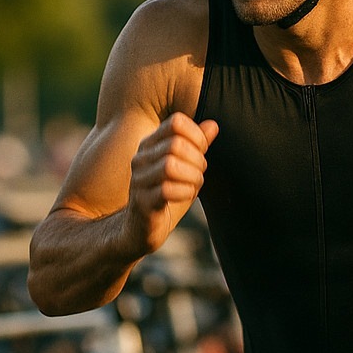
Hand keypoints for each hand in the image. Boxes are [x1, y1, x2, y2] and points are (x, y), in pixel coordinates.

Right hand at [126, 112, 218, 253]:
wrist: (140, 230)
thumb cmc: (165, 196)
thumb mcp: (185, 168)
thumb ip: (197, 146)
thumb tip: (213, 125)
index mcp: (150, 145)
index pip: (175, 122)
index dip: (197, 135)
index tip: (201, 152)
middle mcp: (141, 159)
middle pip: (176, 144)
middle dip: (197, 160)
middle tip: (199, 174)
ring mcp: (139, 180)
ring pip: (170, 165)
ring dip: (192, 176)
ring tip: (193, 185)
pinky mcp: (142, 202)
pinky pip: (167, 190)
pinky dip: (185, 192)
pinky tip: (186, 196)